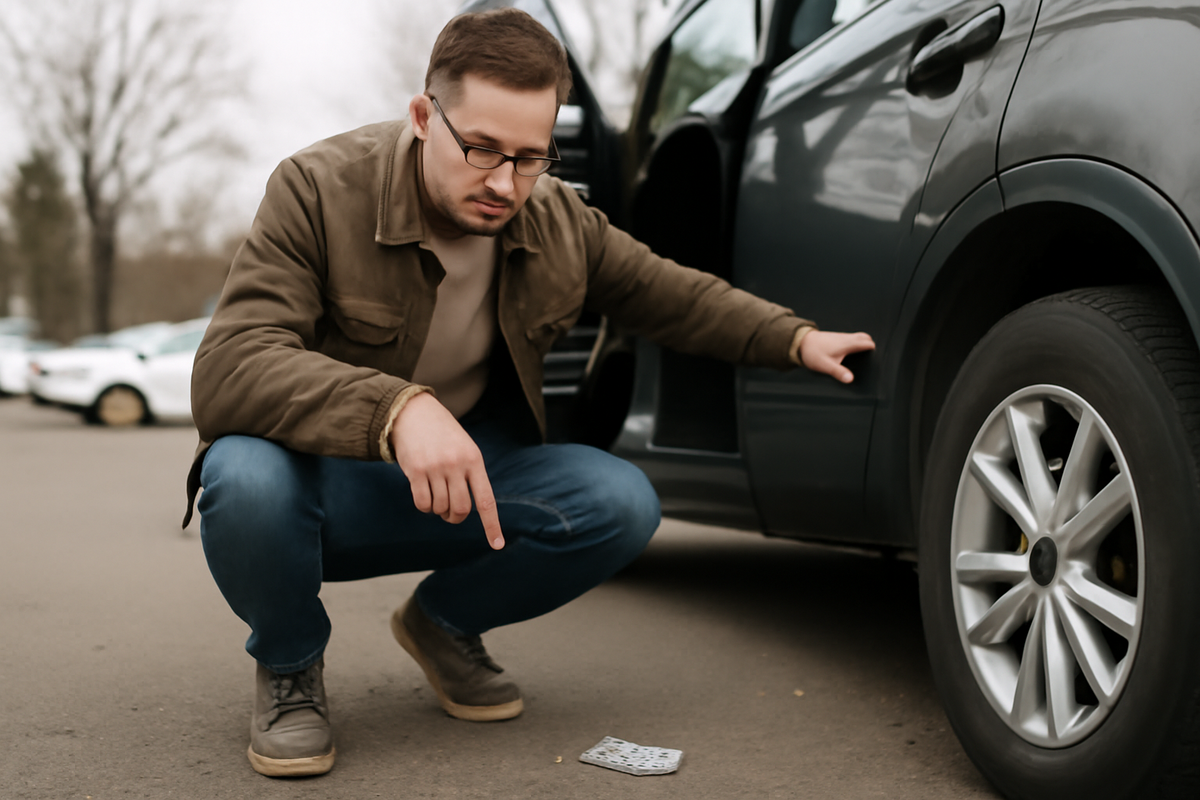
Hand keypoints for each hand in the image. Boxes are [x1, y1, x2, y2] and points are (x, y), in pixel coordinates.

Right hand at [389, 392, 503, 549]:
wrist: (414, 412)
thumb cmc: (443, 435)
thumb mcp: (465, 448)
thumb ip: (470, 475)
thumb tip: (466, 510)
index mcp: (474, 460)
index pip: (486, 500)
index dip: (492, 525)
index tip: (497, 545)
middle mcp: (457, 465)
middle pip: (461, 509)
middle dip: (455, 517)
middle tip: (450, 513)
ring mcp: (436, 467)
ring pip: (440, 508)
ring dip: (438, 510)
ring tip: (436, 495)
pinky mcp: (416, 470)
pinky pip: (423, 504)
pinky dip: (424, 507)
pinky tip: (424, 495)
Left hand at [800, 330, 875, 383]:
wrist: (800, 342)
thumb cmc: (813, 353)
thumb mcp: (826, 366)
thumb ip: (839, 372)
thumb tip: (850, 379)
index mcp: (847, 344)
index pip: (867, 343)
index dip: (873, 350)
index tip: (876, 359)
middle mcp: (846, 338)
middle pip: (865, 337)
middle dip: (871, 344)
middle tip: (872, 357)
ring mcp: (841, 336)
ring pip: (858, 336)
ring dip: (863, 343)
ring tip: (865, 355)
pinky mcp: (836, 337)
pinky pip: (851, 338)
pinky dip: (856, 343)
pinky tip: (852, 352)